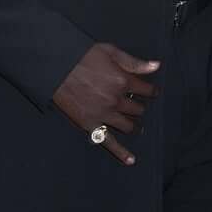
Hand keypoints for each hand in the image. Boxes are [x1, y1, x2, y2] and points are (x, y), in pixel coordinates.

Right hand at [52, 42, 159, 165]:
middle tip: (138, 106)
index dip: (151, 91)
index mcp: (123, 80)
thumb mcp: (110, 51)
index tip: (152, 92)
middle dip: (140, 107)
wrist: (55, 66)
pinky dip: (121, 153)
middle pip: (137, 109)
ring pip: (128, 126)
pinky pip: (108, 142)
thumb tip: (156, 66)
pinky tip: (130, 160)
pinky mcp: (90, 125)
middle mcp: (116, 100)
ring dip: (134, 126)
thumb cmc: (81, 56)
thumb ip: (134, 62)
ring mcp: (104, 114)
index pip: (147, 90)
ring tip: (135, 126)